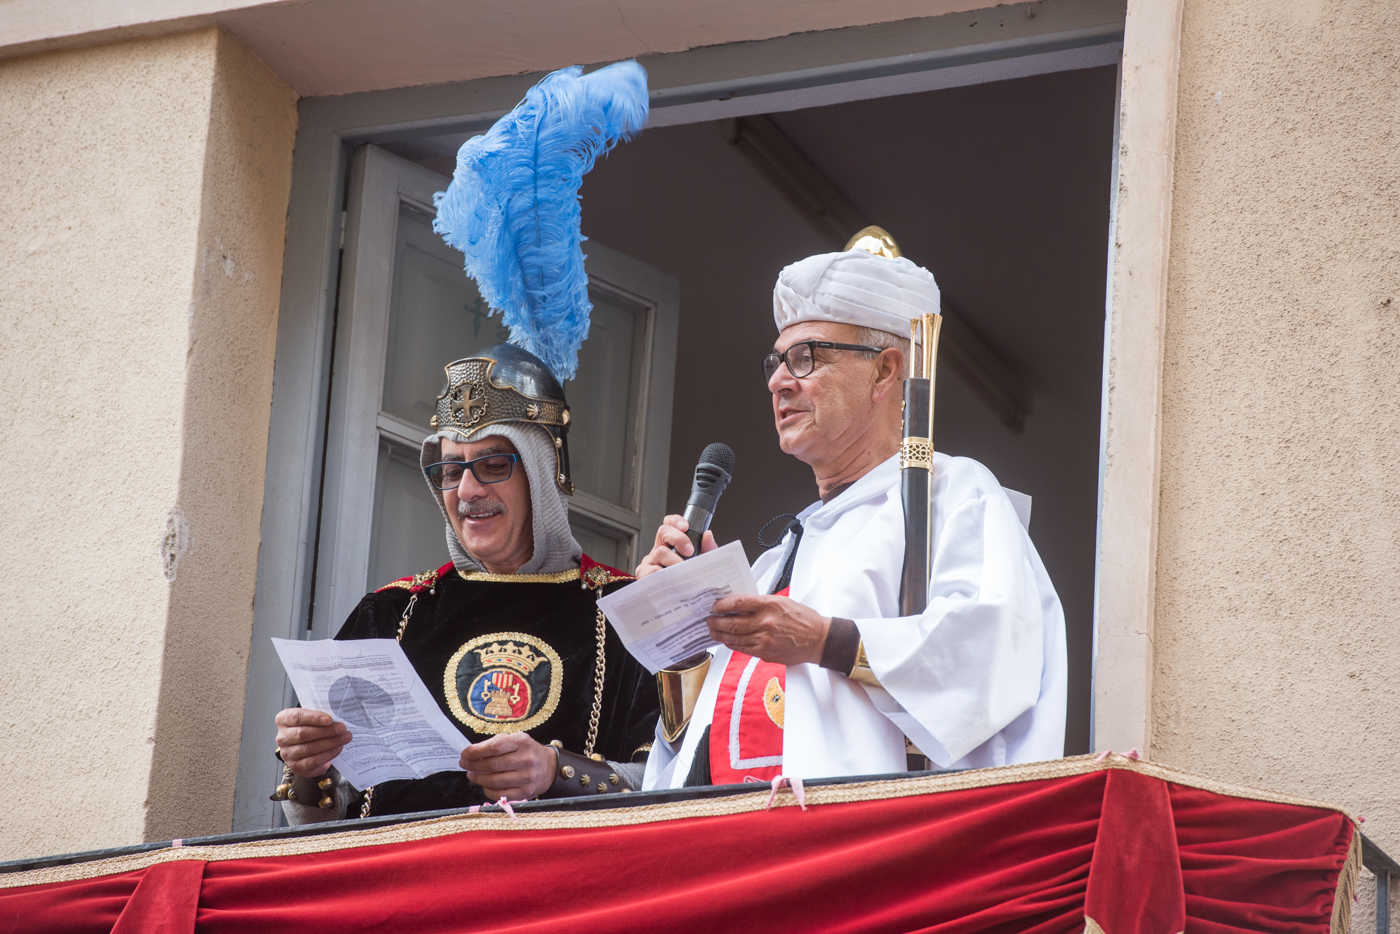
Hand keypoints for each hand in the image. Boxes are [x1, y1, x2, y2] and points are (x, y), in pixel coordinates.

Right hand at [275, 708, 350, 777]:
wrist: (305, 743)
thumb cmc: (310, 726)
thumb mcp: (312, 716)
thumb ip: (321, 716)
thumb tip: (337, 719)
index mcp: (283, 720)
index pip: (297, 717)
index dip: (314, 718)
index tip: (330, 719)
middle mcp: (282, 737)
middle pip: (303, 734)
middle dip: (326, 731)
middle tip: (342, 729)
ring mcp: (287, 753)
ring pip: (308, 748)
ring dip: (330, 743)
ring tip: (344, 738)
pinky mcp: (296, 766)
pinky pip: (312, 761)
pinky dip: (327, 754)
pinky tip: (337, 748)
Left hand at [460, 733, 555, 800]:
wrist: (549, 767)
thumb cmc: (526, 751)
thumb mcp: (515, 740)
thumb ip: (494, 744)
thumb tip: (471, 754)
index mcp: (522, 742)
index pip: (494, 747)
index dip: (475, 751)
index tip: (465, 753)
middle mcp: (526, 759)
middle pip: (492, 765)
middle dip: (473, 765)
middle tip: (464, 765)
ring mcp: (527, 777)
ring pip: (494, 781)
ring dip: (478, 779)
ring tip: (472, 775)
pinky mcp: (526, 792)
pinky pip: (500, 794)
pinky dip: (488, 791)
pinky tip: (484, 785)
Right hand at [635, 514, 717, 577]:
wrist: (682, 608)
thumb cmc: (691, 585)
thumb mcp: (703, 566)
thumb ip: (708, 550)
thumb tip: (708, 534)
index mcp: (671, 545)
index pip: (670, 524)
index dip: (676, 521)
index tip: (686, 527)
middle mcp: (659, 550)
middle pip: (663, 531)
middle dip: (679, 538)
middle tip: (690, 552)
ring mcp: (650, 563)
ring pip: (660, 552)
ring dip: (675, 561)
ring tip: (684, 573)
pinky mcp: (644, 577)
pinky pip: (652, 571)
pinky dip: (664, 575)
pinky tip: (673, 582)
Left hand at [707, 594, 830, 665]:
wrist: (819, 639)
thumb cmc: (803, 619)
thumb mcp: (782, 602)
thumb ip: (760, 604)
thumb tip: (739, 605)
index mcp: (770, 605)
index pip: (739, 603)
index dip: (723, 604)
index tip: (715, 605)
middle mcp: (766, 622)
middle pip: (733, 623)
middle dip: (716, 621)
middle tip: (709, 619)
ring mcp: (765, 640)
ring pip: (735, 638)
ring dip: (721, 634)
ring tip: (713, 631)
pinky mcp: (766, 653)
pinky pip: (743, 649)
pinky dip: (732, 644)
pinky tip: (727, 641)